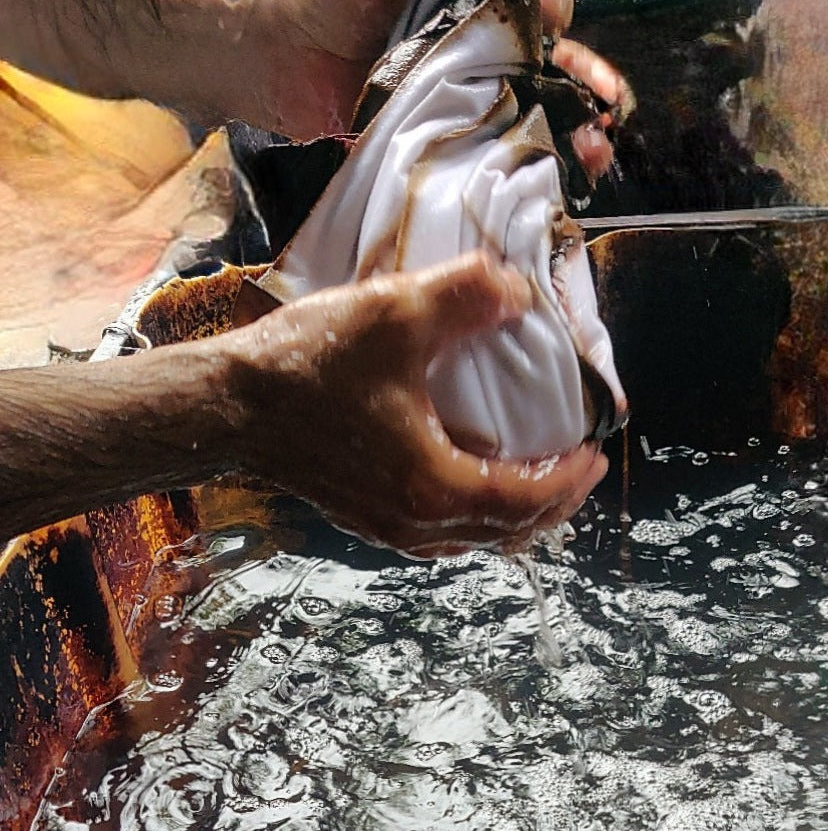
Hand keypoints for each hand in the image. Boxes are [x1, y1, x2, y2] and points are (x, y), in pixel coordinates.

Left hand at [111, 0, 628, 158]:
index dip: (567, 34)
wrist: (274, 53)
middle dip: (588, 98)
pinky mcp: (440, 153)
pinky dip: (523, 182)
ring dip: (571, 144)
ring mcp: (462, 111)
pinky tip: (551, 193)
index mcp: (480, 13)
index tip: (567, 41)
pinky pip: (489, 167)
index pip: (547, 24)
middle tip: (604, 118)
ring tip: (592, 157)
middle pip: (554, 81)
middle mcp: (481, 63)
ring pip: (533, 127)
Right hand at [228, 251, 607, 556]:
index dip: (572, 478)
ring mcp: (392, 531)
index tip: (596, 450)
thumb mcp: (395, 316)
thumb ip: (467, 296)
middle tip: (578, 465)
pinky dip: (480, 516)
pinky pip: (446, 534)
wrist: (227, 408)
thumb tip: (519, 291)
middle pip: (512, 533)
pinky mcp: (370, 521)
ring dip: (519, 515)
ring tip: (540, 476)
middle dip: (556, 502)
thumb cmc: (307, 367)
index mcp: (437, 488)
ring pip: (479, 539)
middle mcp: (420, 525)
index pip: (530, 499)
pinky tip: (477, 480)